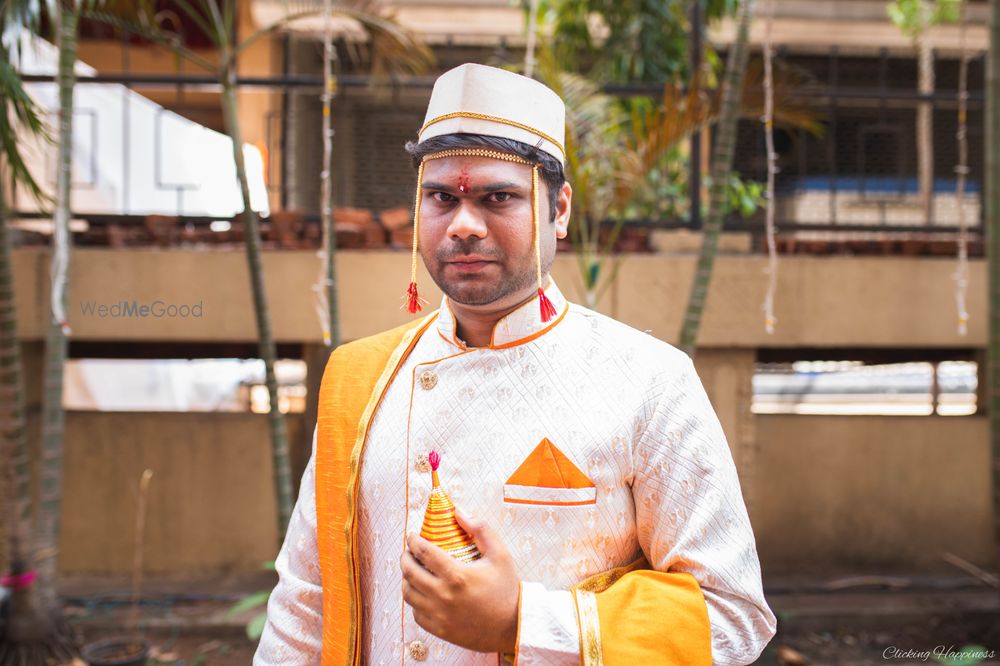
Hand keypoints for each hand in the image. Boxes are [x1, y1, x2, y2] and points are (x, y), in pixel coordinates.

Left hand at [400, 508, 520, 652]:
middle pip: (410, 573)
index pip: (424, 552)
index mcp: (457, 576)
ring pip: (409, 594)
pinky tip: (422, 593)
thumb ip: (481, 529)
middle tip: (408, 552)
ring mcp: (440, 615)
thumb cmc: (506, 588)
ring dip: (406, 579)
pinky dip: (415, 601)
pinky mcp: (440, 630)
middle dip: (405, 558)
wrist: (513, 625)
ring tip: (412, 572)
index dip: (414, 541)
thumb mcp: (500, 554)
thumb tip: (458, 513)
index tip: (412, 536)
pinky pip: (416, 614)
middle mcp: (444, 596)